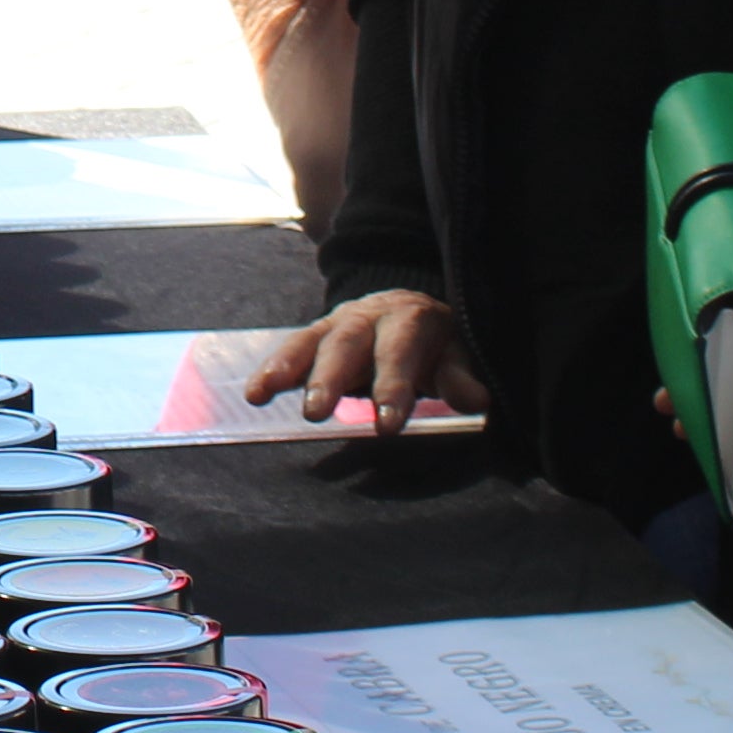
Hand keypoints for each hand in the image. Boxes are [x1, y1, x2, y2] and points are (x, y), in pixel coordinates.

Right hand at [246, 288, 484, 435]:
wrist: (407, 306)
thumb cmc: (433, 343)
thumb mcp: (455, 355)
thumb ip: (459, 378)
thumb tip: (477, 402)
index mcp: (410, 320)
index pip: (400, 353)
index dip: (392, 387)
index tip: (386, 425)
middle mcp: (368, 316)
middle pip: (347, 344)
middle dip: (330, 378)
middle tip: (317, 413)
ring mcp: (337, 323)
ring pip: (311, 341)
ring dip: (287, 368)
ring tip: (264, 393)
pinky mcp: (315, 334)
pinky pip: (291, 348)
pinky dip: (271, 369)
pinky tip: (254, 392)